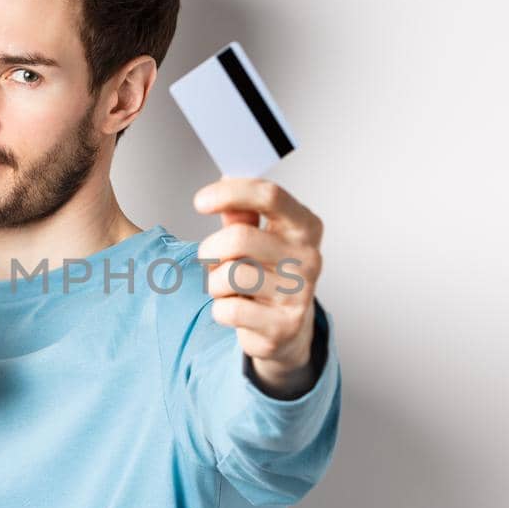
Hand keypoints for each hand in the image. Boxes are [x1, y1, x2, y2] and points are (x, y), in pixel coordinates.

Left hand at [193, 176, 325, 396]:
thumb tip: (227, 178)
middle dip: (211, 249)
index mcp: (305, 226)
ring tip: (227, 287)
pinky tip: (236, 309)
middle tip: (210, 259)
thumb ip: (242, 212)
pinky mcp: (283, 325)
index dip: (230, 193)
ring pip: (230, 276)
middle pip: (239, 238)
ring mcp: (299, 293)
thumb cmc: (269, 274)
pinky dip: (220, 309)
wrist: (288, 329)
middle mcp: (308, 257)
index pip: (269, 195)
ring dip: (215, 282)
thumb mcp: (260, 237)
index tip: (200, 201)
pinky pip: (229, 310)